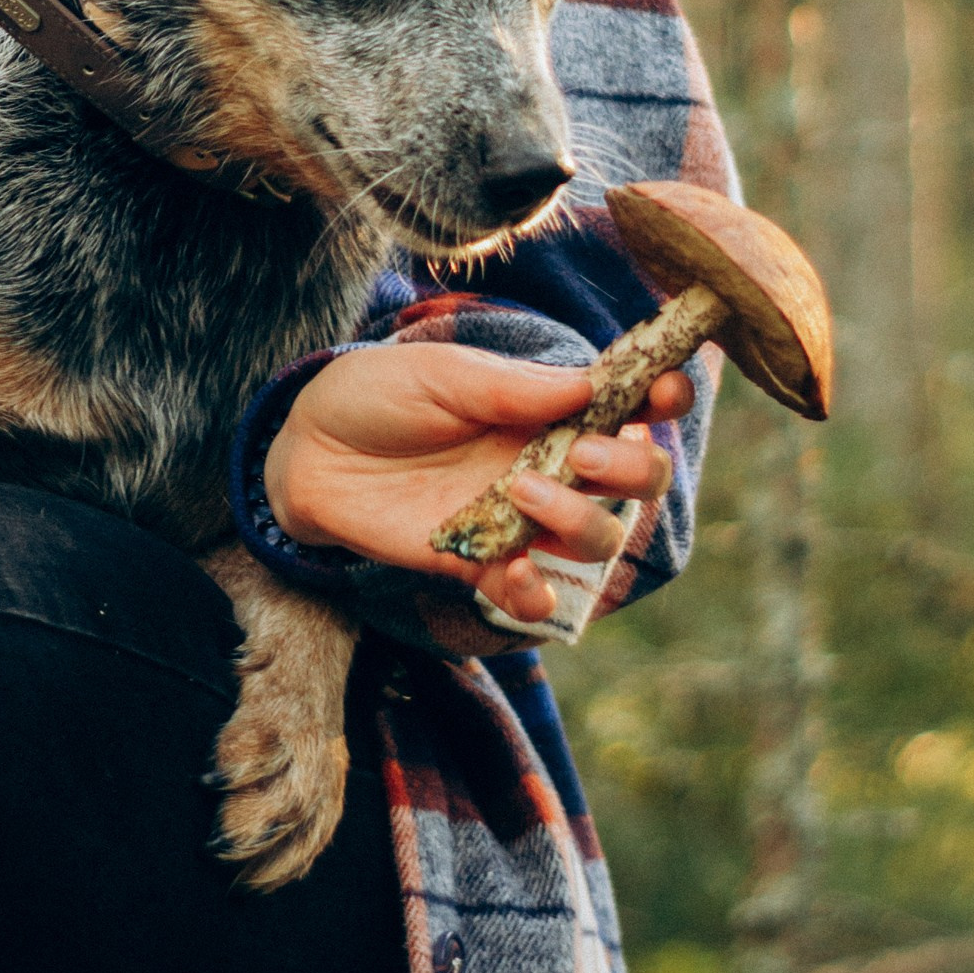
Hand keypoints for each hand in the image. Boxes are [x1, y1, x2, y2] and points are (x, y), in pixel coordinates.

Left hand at [262, 344, 690, 629]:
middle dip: (634, 473)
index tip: (667, 393)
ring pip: (594, 540)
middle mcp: (549, 463)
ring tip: (521, 495)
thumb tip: (592, 386)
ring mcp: (520, 519)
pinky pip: (532, 596)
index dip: (663, 401)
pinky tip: (513, 575)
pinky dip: (535, 593)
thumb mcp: (441, 376)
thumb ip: (513, 389)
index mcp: (549, 407)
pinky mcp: (480, 563)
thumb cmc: (379, 394)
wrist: (306, 448)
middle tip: (589, 457)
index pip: (631, 408)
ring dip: (578, 522)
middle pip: (636, 483)